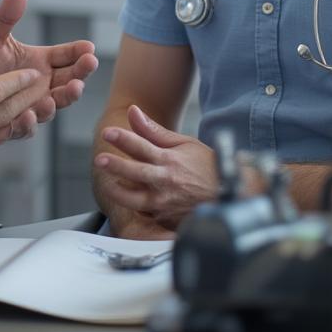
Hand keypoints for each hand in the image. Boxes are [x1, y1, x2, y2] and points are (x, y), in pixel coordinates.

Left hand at [0, 0, 97, 137]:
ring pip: (55, 105)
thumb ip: (6, 17)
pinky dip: (30, 122)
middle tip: (89, 64)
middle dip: (81, 73)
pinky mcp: (15, 125)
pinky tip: (29, 114)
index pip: (67, 55)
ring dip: (64, 98)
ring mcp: (32, 106)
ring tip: (69, 89)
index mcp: (40, 61)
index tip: (89, 47)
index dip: (79, 52)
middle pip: (70, 79)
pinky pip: (27, 127)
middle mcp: (41, 85)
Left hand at [93, 105, 217, 231]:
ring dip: (119, 192)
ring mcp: (167, 204)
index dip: (123, 138)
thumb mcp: (183, 143)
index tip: (108, 132)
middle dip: (117, 166)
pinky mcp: (168, 220)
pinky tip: (124, 202)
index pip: (142, 146)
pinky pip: (147, 216)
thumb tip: (133, 111)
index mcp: (170, 160)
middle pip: (137, 173)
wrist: (231, 195)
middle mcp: (167, 182)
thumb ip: (154, 130)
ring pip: (137, 200)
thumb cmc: (206, 166)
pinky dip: (134, 209)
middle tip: (100, 160)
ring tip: (107, 184)